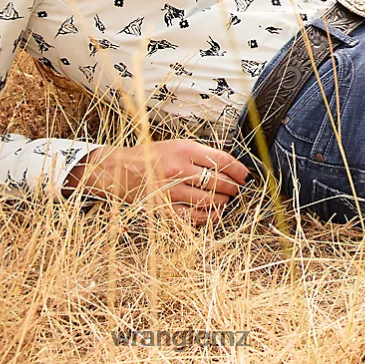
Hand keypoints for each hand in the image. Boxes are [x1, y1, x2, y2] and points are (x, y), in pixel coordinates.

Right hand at [63, 139, 249, 224]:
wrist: (120, 170)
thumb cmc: (151, 156)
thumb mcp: (176, 145)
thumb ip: (200, 155)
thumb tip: (229, 166)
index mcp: (183, 149)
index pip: (221, 160)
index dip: (238, 169)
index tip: (245, 175)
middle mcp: (178, 169)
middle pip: (217, 181)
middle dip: (232, 187)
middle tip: (237, 189)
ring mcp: (170, 190)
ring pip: (208, 200)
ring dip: (222, 202)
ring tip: (226, 200)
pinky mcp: (163, 209)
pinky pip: (192, 218)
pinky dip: (207, 218)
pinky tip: (214, 214)